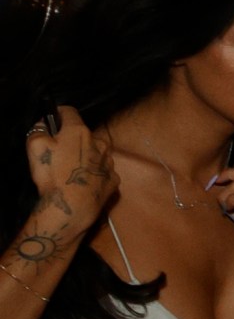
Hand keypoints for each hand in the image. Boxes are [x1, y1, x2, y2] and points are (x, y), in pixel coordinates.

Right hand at [19, 106, 115, 245]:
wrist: (72, 207)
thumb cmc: (52, 174)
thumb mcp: (35, 146)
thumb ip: (38, 130)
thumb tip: (44, 124)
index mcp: (79, 131)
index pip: (69, 111)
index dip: (58, 114)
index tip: (51, 121)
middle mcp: (100, 143)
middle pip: (84, 134)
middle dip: (71, 138)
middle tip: (58, 152)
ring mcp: (109, 162)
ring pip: (95, 152)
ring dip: (84, 156)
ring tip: (70, 170)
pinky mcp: (114, 180)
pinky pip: (102, 171)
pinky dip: (93, 173)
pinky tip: (82, 182)